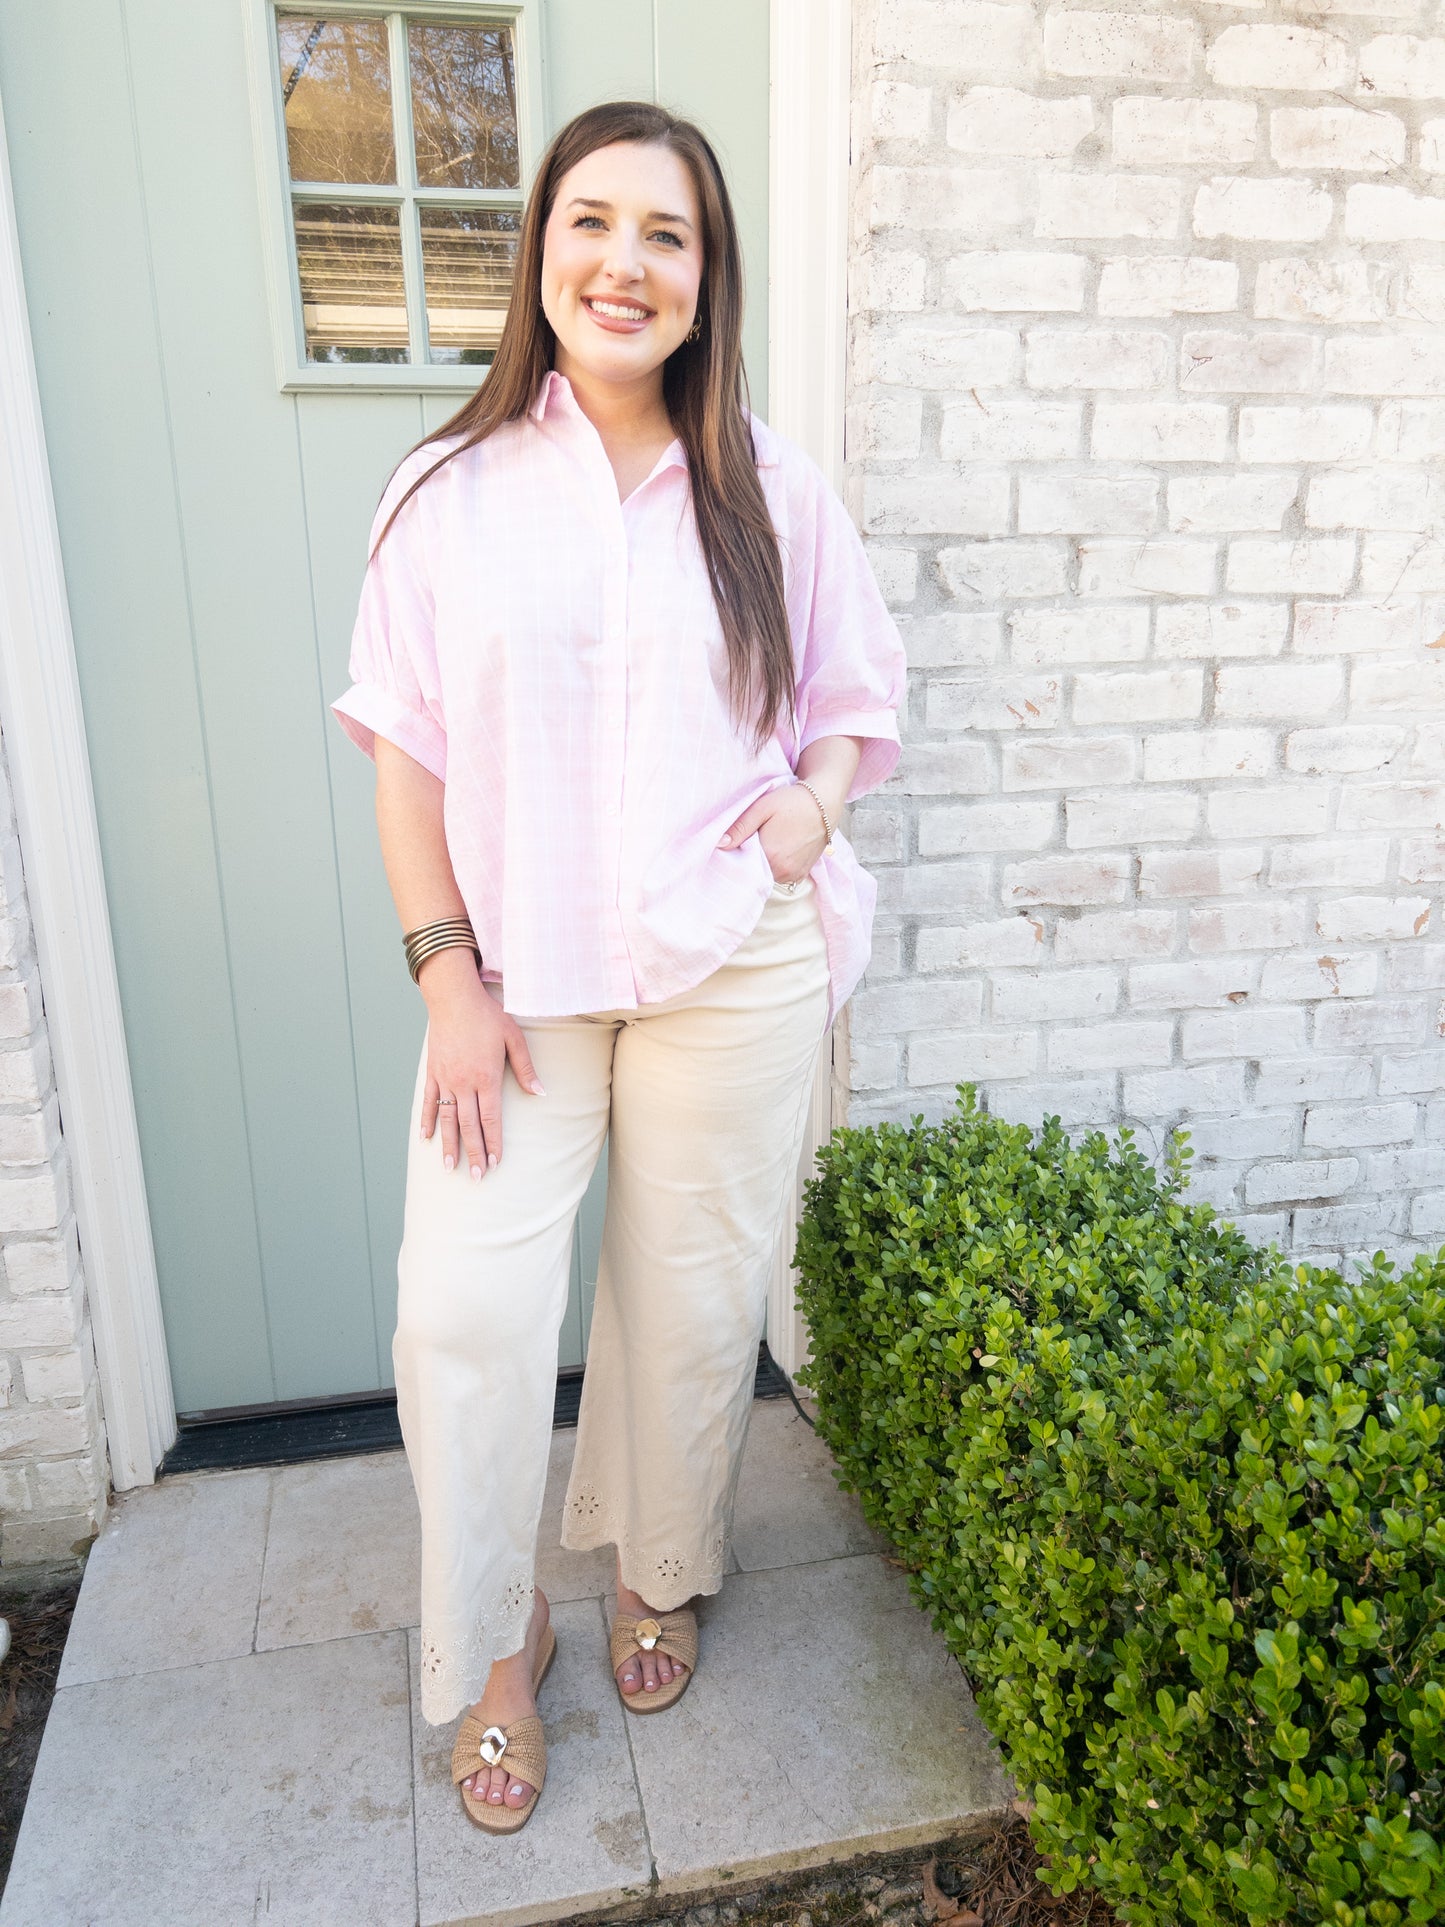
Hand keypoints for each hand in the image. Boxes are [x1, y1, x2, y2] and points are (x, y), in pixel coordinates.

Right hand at [415, 952, 543, 1178]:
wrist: (454, 997)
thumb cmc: (487, 1016)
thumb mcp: (514, 1038)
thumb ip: (526, 1068)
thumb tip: (540, 1093)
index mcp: (487, 1077)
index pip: (491, 1119)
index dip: (493, 1142)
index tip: (494, 1163)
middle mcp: (464, 1083)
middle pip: (468, 1125)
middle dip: (473, 1153)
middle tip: (475, 1177)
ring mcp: (445, 1079)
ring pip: (446, 1119)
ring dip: (448, 1145)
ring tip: (449, 1167)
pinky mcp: (432, 1072)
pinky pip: (428, 1101)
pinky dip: (426, 1121)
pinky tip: (425, 1139)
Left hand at [718, 783, 829, 884]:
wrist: (824, 802)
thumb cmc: (792, 802)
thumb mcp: (762, 808)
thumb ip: (740, 827)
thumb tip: (720, 845)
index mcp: (770, 855)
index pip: (742, 863)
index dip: (738, 852)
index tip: (740, 840)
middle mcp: (782, 871)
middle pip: (755, 871)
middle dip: (751, 858)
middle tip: (755, 837)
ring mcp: (794, 874)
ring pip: (768, 874)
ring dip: (765, 862)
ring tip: (770, 841)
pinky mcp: (803, 873)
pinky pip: (782, 876)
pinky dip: (777, 866)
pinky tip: (781, 848)